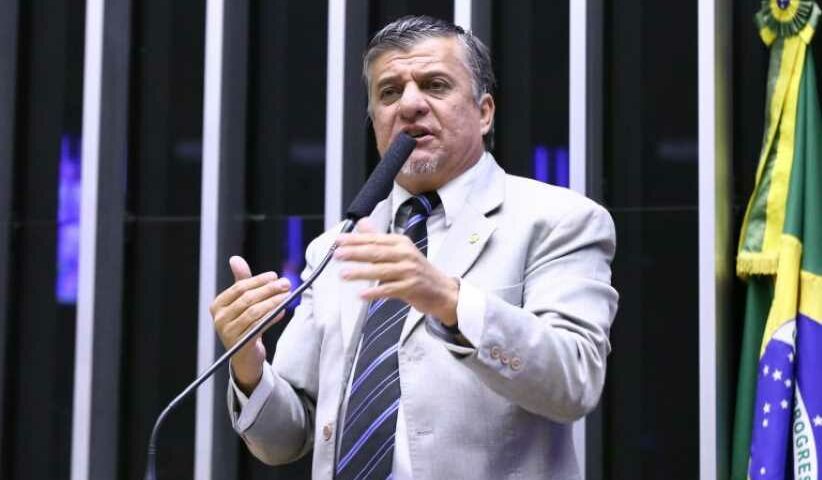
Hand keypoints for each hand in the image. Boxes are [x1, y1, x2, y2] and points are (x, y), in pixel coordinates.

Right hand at [209, 256, 291, 393]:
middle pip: (247, 299)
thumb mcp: (241, 301)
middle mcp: (219, 319)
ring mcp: (228, 333)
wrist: (244, 355)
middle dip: (269, 290)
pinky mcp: (241, 344)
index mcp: (217, 305)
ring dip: (273, 302)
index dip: (258, 280)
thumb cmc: (243, 324)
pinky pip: (259, 327)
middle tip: (286, 283)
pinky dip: (272, 317)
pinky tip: (283, 311)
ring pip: (254, 312)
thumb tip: (235, 259)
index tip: (275, 276)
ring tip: (287, 296)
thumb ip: (240, 280)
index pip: (239, 288)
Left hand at [333, 218, 459, 325]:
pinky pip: (389, 289)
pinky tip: (362, 294)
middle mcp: (405, 254)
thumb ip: (378, 238)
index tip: (339, 240)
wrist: (442, 290)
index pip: (374, 239)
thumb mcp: (399, 250)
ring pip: (381, 270)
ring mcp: (409, 271)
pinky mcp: (411, 287)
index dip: (355, 239)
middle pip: (376, 252)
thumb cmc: (417, 270)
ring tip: (344, 274)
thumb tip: (362, 223)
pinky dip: (375, 291)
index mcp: (400, 242)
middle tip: (338, 254)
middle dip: (355, 253)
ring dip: (361, 272)